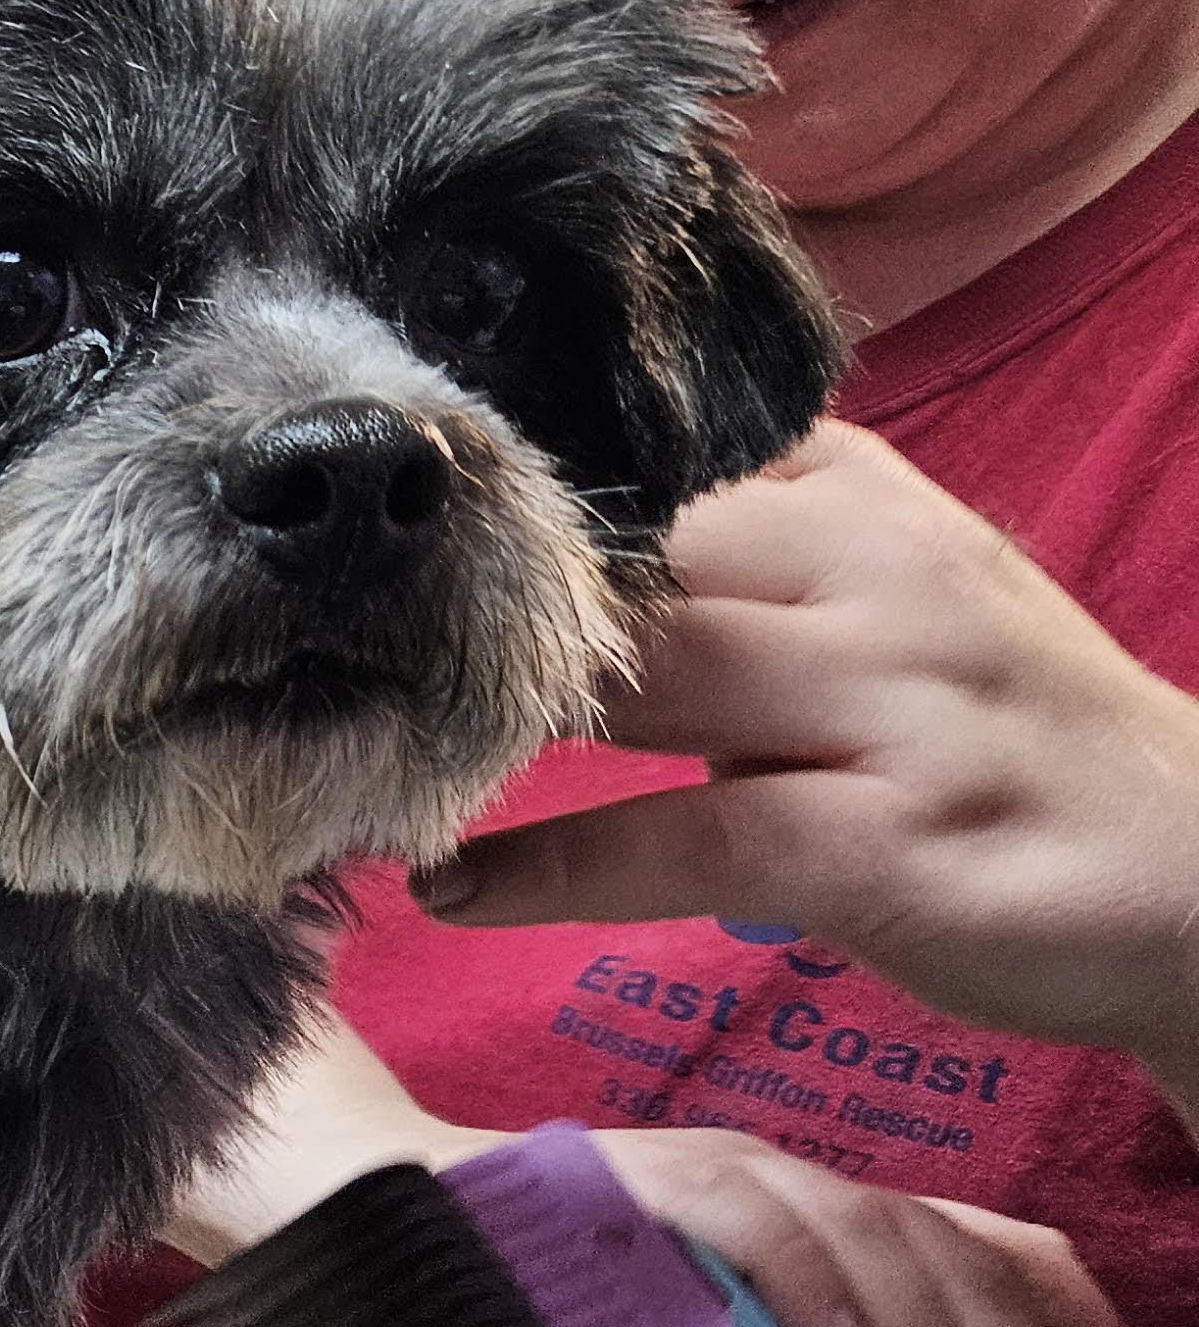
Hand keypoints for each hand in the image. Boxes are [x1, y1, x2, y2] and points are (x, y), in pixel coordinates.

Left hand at [411, 422, 1198, 1106]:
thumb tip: (539, 534)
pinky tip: (455, 885)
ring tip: (368, 760)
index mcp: (859, 495)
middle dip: (474, 599)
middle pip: (631, 545)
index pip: (661, 440)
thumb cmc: (994, 738)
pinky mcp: (892, 835)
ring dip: (490, 722)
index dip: (511, 471)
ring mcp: (893, 699)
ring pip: (649, 668)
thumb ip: (738, 547)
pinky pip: (690, 834)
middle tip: (331, 654)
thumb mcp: (878, 596)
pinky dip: (555, 866)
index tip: (375, 508)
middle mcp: (878, 568)